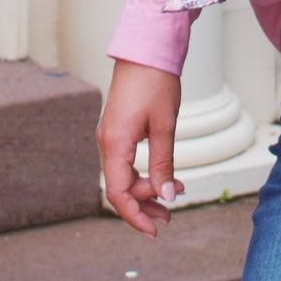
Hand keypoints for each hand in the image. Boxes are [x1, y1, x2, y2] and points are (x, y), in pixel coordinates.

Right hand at [97, 61, 182, 237]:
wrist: (146, 50)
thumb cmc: (155, 82)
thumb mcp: (164, 125)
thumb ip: (163, 162)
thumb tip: (166, 196)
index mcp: (115, 143)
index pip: (118, 192)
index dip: (135, 215)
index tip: (153, 231)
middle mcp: (107, 142)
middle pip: (120, 187)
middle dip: (145, 204)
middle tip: (170, 217)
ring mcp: (111, 136)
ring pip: (123, 175)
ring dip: (146, 189)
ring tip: (172, 196)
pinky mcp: (118, 129)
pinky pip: (125, 162)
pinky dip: (143, 173)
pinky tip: (162, 176)